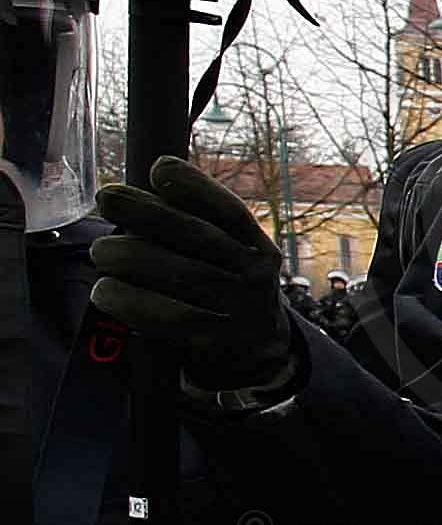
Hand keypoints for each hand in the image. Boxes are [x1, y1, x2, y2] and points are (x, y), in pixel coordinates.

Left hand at [86, 158, 297, 393]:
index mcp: (256, 248)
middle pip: (200, 237)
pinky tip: (106, 290)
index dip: (195, 187)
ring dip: (130, 256)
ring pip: (182, 274)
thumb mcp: (225, 259)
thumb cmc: (221, 294)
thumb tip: (129, 196)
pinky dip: (130, 300)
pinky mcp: (213, 339)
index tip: (158, 169)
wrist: (255, 356)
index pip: (230, 212)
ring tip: (102, 251)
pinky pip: (169, 316)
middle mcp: (253, 275)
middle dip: (147, 212)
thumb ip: (188, 229)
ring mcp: (236, 308)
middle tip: (107, 198)